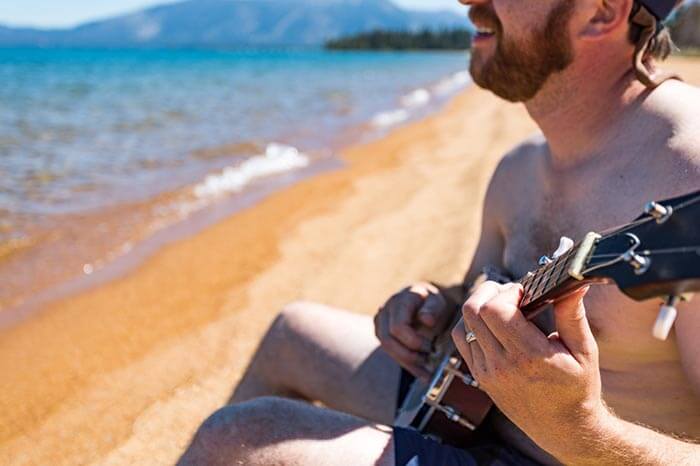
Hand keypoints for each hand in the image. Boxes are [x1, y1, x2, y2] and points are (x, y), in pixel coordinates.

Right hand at [375, 282, 450, 379]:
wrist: (424, 300)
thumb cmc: (431, 301)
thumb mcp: (437, 301)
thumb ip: (433, 308)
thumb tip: (427, 320)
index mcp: (399, 301)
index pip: (397, 327)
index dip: (413, 342)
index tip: (430, 347)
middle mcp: (385, 311)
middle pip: (388, 341)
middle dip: (409, 355)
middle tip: (428, 361)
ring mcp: (380, 322)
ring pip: (387, 349)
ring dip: (407, 363)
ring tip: (426, 372)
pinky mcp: (381, 333)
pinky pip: (389, 351)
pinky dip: (405, 363)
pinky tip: (419, 370)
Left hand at [451, 281, 605, 456]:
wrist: (563, 429)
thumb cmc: (577, 388)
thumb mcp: (584, 350)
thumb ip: (572, 314)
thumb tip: (574, 282)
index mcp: (529, 356)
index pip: (495, 310)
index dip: (507, 292)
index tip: (524, 292)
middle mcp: (502, 364)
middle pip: (472, 311)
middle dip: (489, 292)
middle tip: (510, 294)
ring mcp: (486, 372)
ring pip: (462, 324)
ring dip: (479, 308)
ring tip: (503, 309)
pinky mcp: (479, 377)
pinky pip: (461, 341)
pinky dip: (472, 326)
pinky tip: (494, 326)